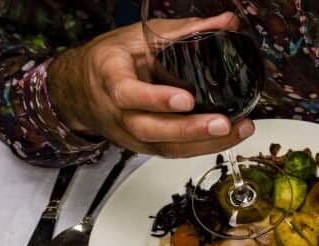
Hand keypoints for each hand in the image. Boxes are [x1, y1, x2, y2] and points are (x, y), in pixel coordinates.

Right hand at [48, 13, 254, 156]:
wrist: (81, 87)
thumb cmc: (112, 59)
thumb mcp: (142, 36)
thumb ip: (186, 30)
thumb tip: (227, 22)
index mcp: (109, 76)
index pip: (127, 93)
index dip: (156, 99)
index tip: (186, 100)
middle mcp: (118, 111)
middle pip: (150, 129)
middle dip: (189, 130)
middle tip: (222, 124)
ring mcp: (130, 133)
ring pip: (164, 147)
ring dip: (204, 143)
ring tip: (236, 130)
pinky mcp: (145, 145)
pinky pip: (173, 151)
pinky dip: (202, 147)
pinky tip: (228, 137)